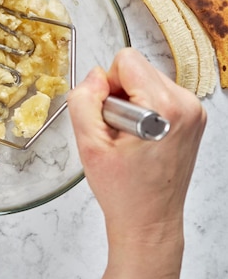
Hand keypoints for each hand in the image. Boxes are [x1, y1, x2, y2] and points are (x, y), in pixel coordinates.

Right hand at [67, 47, 205, 278]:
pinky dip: (143, 109)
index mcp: (165, 107)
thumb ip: (84, 100)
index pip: (126, 60)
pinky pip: (157, 93)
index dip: (107, 86)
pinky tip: (140, 137)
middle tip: (117, 131)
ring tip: (129, 137)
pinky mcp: (193, 117)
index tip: (109, 117)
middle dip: (119, 94)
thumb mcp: (88, 144)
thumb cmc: (124, 190)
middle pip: (137, 68)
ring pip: (146, 80)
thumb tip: (95, 75)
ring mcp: (194, 111)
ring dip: (130, 102)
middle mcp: (187, 104)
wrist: (149, 218)